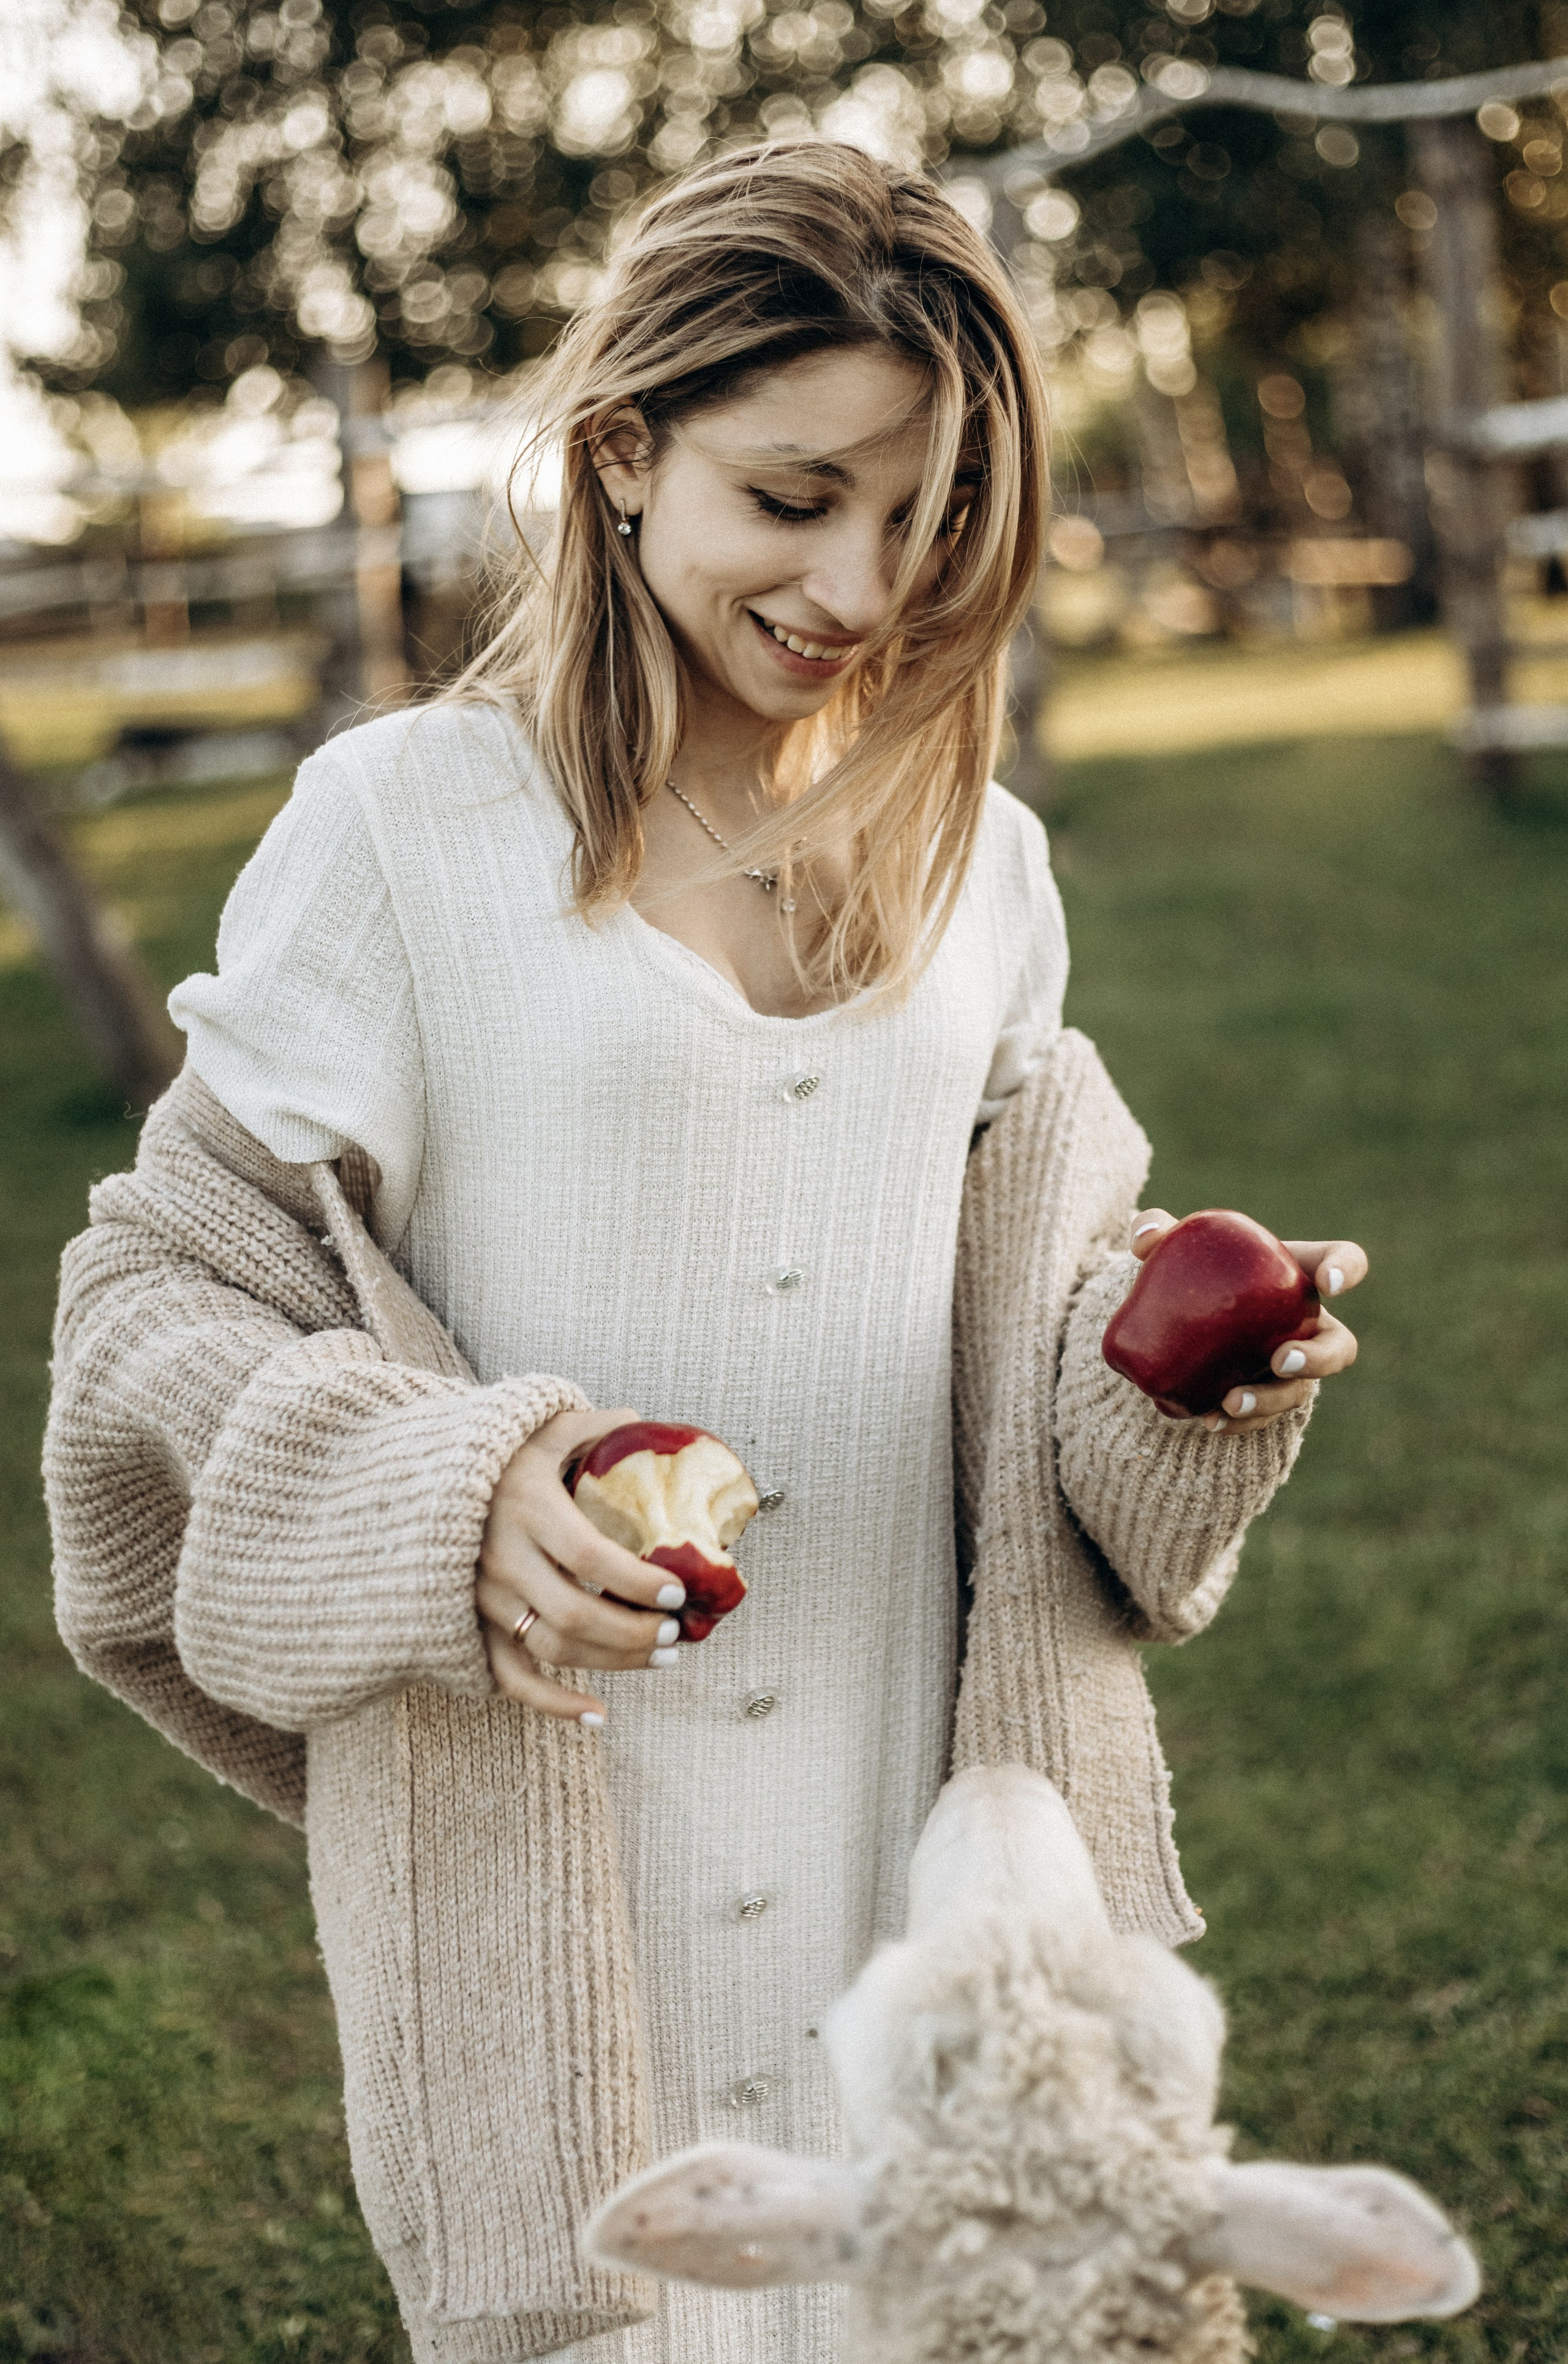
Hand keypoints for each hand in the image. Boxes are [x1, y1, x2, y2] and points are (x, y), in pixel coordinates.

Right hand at [477, 1405, 687, 1725]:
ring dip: (613, 1661)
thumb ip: (590, 1426)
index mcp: (525, 1506)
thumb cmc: (493, 1454)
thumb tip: (639, 1421)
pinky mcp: (469, 1624)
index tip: (679, 1593)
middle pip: (575, 1613)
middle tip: (677, 1633)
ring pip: (552, 1647)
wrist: (411, 1480)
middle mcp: (500, 1557)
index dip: (637, 1581)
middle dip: (635, 1631)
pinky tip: (599, 1713)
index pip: (589, 1556)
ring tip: (661, 1656)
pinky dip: (553, 1703)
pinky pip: (510, 1677)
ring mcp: (482, 1597)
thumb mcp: (539, 1428)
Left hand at [1128, 1213, 1366, 1434]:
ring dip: (1270, 1400)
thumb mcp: (1170, 1246)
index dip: (1346, 1269)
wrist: (1171, 1322)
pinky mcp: (1263, 1399)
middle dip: (1319, 1358)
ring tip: (1232, 1402)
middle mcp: (1302, 1325)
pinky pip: (1262, 1419)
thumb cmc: (1188, 1271)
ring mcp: (1286, 1367)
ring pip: (1298, 1391)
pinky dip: (1240, 1423)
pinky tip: (1210, 1421)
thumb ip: (1156, 1230)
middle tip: (1281, 1360)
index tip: (1329, 1284)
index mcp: (1294, 1273)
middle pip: (1337, 1346)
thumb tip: (1145, 1238)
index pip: (1340, 1260)